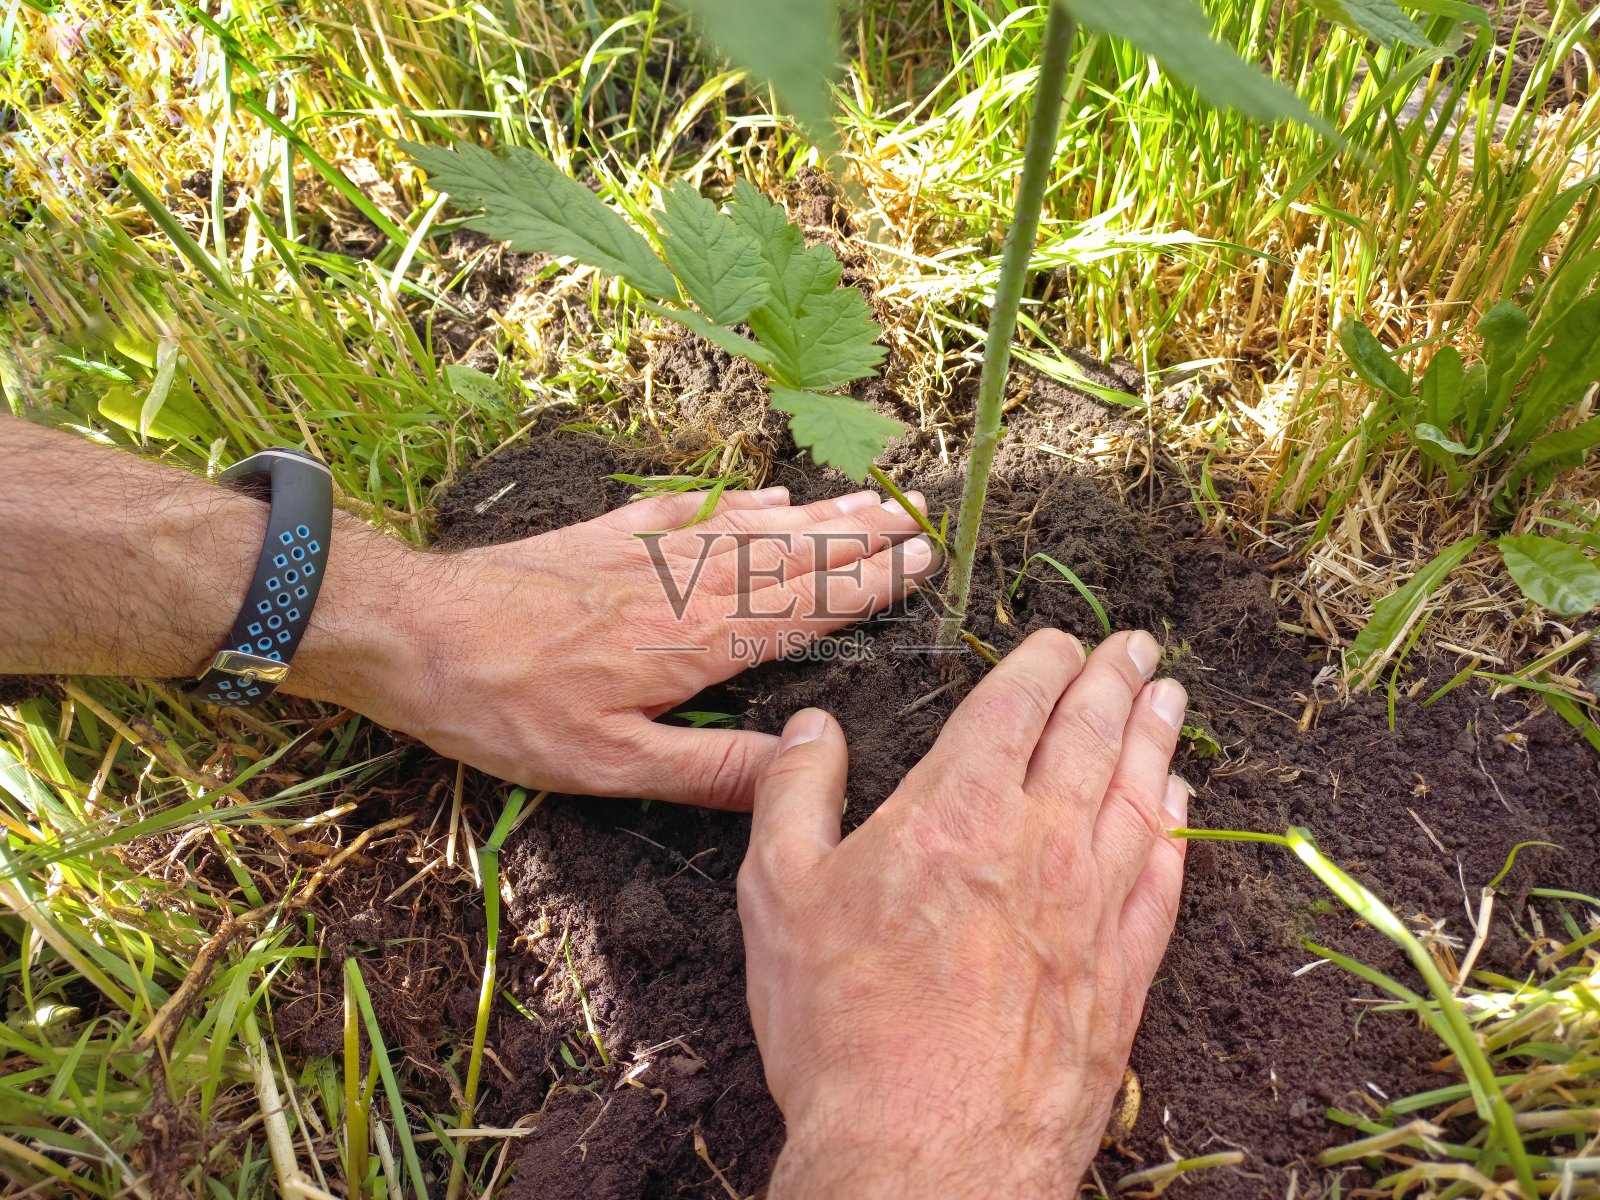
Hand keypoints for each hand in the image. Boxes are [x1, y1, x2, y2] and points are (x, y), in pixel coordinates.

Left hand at [302, 487, 938, 807]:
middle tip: (914, 517)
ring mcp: (643, 553)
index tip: (920, 559)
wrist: (413, 630)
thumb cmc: (506, 708)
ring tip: (864, 501)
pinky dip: (733, 502)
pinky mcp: (602, 538)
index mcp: (695, 643)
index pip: (803, 607)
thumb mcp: (607, 766)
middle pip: (789, 556)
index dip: (865, 585)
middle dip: (856, 538)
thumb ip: (708, 769)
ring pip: (748, 528)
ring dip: (813, 516)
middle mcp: (683, 586)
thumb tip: (800, 767)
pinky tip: (762, 493)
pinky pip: (687, 512)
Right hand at [736, 628, 1188, 1197]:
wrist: (925, 1151)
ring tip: (1169, 696)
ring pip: (1139, 794)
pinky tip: (1178, 802)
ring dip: (1156, 735)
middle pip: (1091, 735)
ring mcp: (1093, 906)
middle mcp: (1040, 841)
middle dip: (1114, 679)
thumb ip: (795, 793)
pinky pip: (1163, 875)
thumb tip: (814, 727)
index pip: (1014, 705)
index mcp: (956, 809)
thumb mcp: (779, 894)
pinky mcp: (1124, 971)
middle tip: (1137, 644)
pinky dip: (1175, 826)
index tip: (1060, 641)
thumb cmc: (844, 1024)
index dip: (1042, 662)